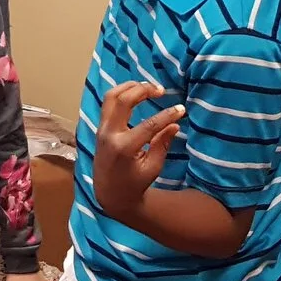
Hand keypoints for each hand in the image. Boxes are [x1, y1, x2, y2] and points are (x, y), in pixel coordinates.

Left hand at [92, 81, 182, 219]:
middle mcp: (109, 135)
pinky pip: (107, 103)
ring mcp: (102, 130)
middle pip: (123, 101)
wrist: (110, 194)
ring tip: (147, 87)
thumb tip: (175, 123)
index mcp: (124, 148)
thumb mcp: (153, 167)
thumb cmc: (135, 184)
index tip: (181, 108)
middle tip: (161, 90)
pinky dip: (120, 93)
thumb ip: (162, 144)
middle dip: (143, 90)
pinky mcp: (100, 128)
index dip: (167, 115)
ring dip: (129, 87)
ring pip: (111, 97)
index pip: (148, 124)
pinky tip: (134, 92)